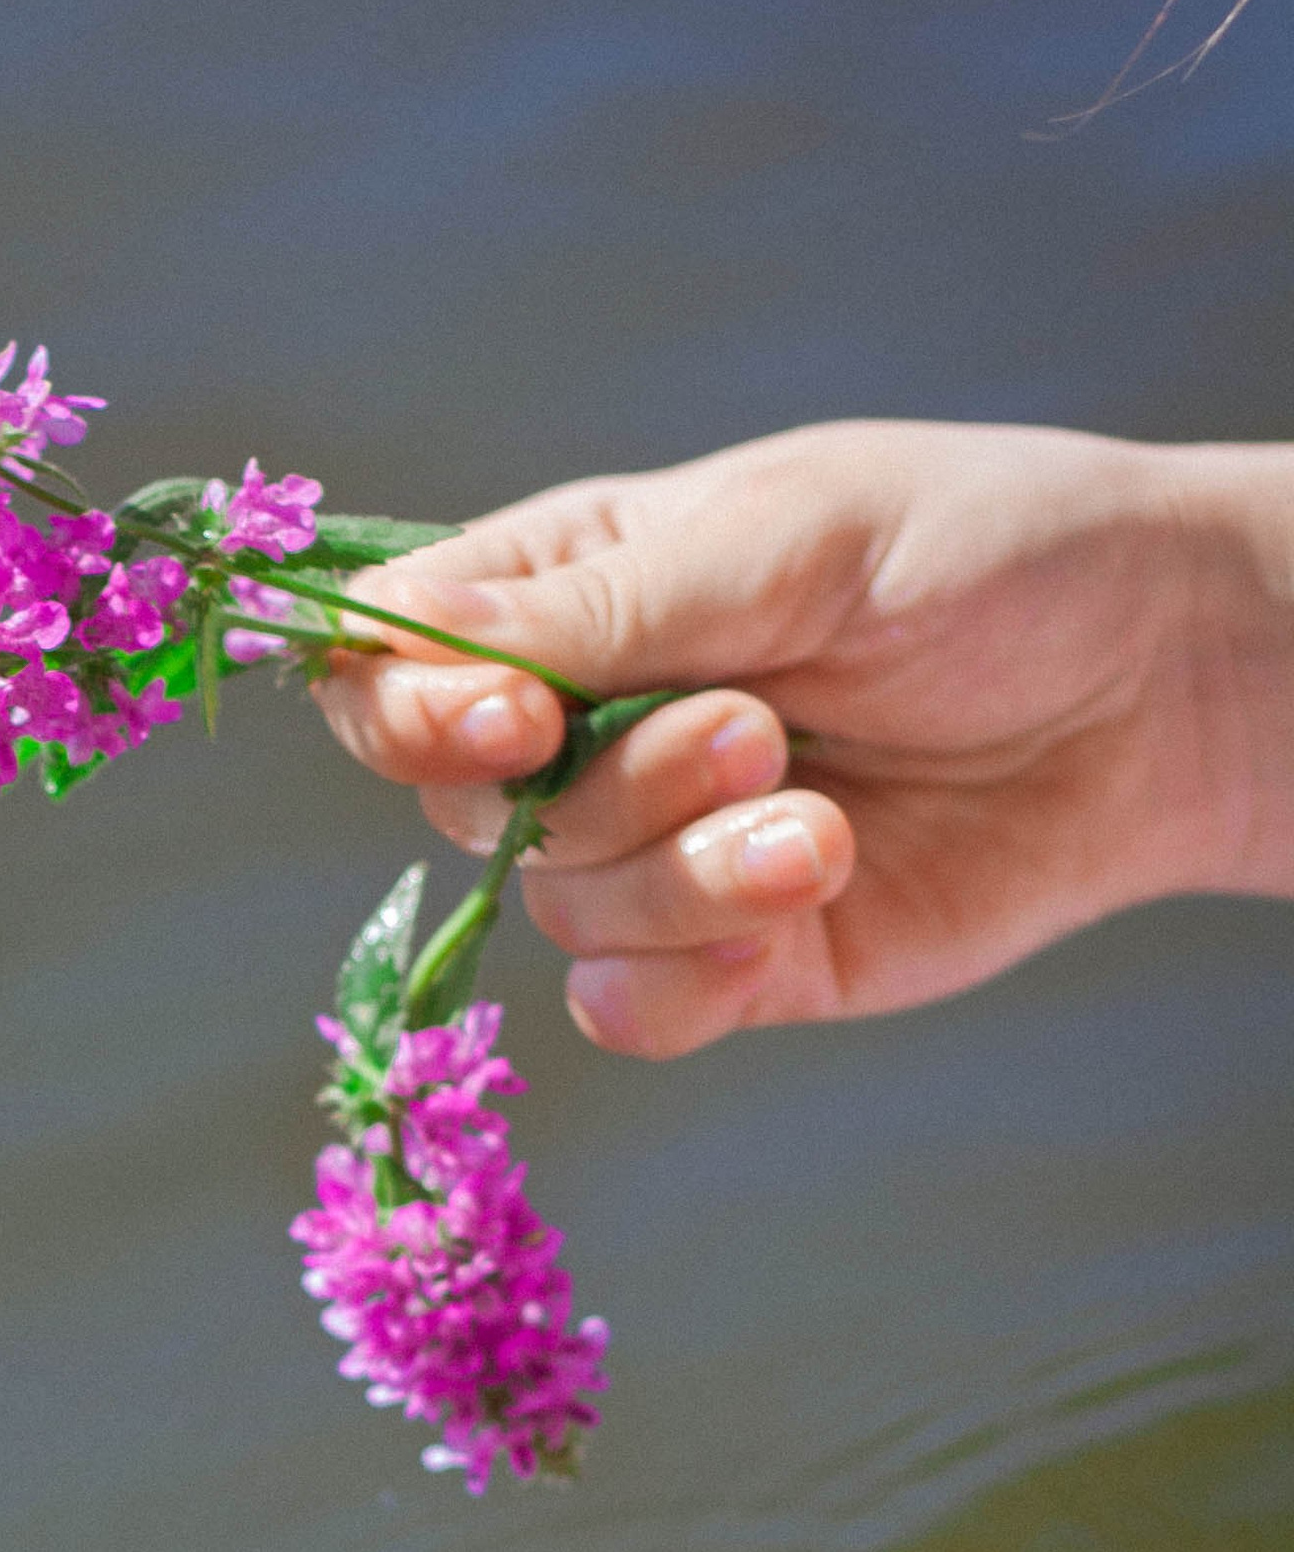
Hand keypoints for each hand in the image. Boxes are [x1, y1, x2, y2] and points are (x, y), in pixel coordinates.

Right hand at [311, 421, 1293, 1056]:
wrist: (1158, 691)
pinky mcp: (728, 960)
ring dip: (691, 875)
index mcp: (574, 589)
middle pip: (460, 802)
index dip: (412, 706)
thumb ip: (602, 607)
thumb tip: (413, 633)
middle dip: (605, 786)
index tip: (507, 718)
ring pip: (559, 909)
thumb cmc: (986, 557)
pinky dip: (699, 975)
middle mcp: (589, 724)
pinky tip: (810, 899)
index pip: (393, 660)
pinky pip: (627, 1009)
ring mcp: (655, 850)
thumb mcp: (790, 542)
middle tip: (756, 732)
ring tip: (828, 819)